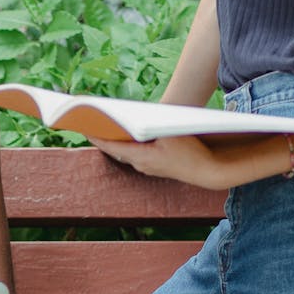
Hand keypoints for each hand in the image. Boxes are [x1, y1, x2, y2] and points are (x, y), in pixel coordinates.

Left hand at [89, 135, 228, 189]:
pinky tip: (130, 134)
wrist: (208, 170)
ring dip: (118, 139)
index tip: (84, 127)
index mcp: (140, 157)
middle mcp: (140, 165)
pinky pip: (137, 153)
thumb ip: (149, 127)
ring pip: (126, 151)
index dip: (97, 136)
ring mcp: (147, 167)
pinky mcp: (155, 166)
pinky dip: (130, 144)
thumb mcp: (169, 133)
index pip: (111, 146)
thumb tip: (132, 122)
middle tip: (92, 122)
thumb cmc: (190, 151)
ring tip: (107, 125)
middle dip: (106, 135)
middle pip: (117, 148)